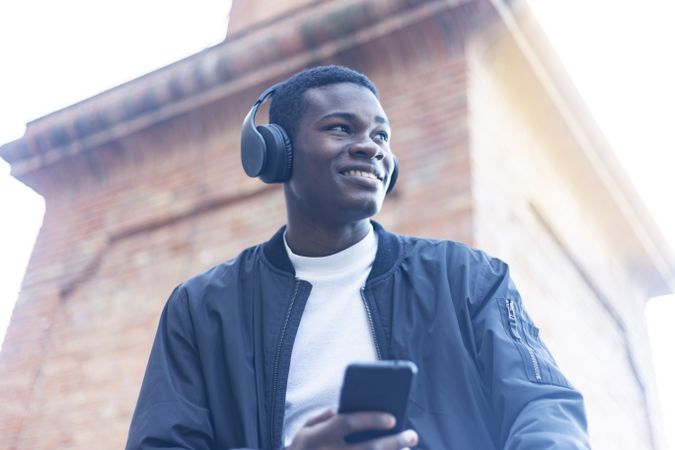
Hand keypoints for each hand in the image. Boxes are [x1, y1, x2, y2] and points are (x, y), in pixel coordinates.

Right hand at [287, 408, 417, 449]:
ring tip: (406, 448)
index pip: (346, 423)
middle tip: (411, 435)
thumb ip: (323, 417)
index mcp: (317, 436)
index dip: (370, 419)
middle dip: (393, 442)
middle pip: (367, 449)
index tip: (392, 418)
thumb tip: (344, 408)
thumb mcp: (304, 430)